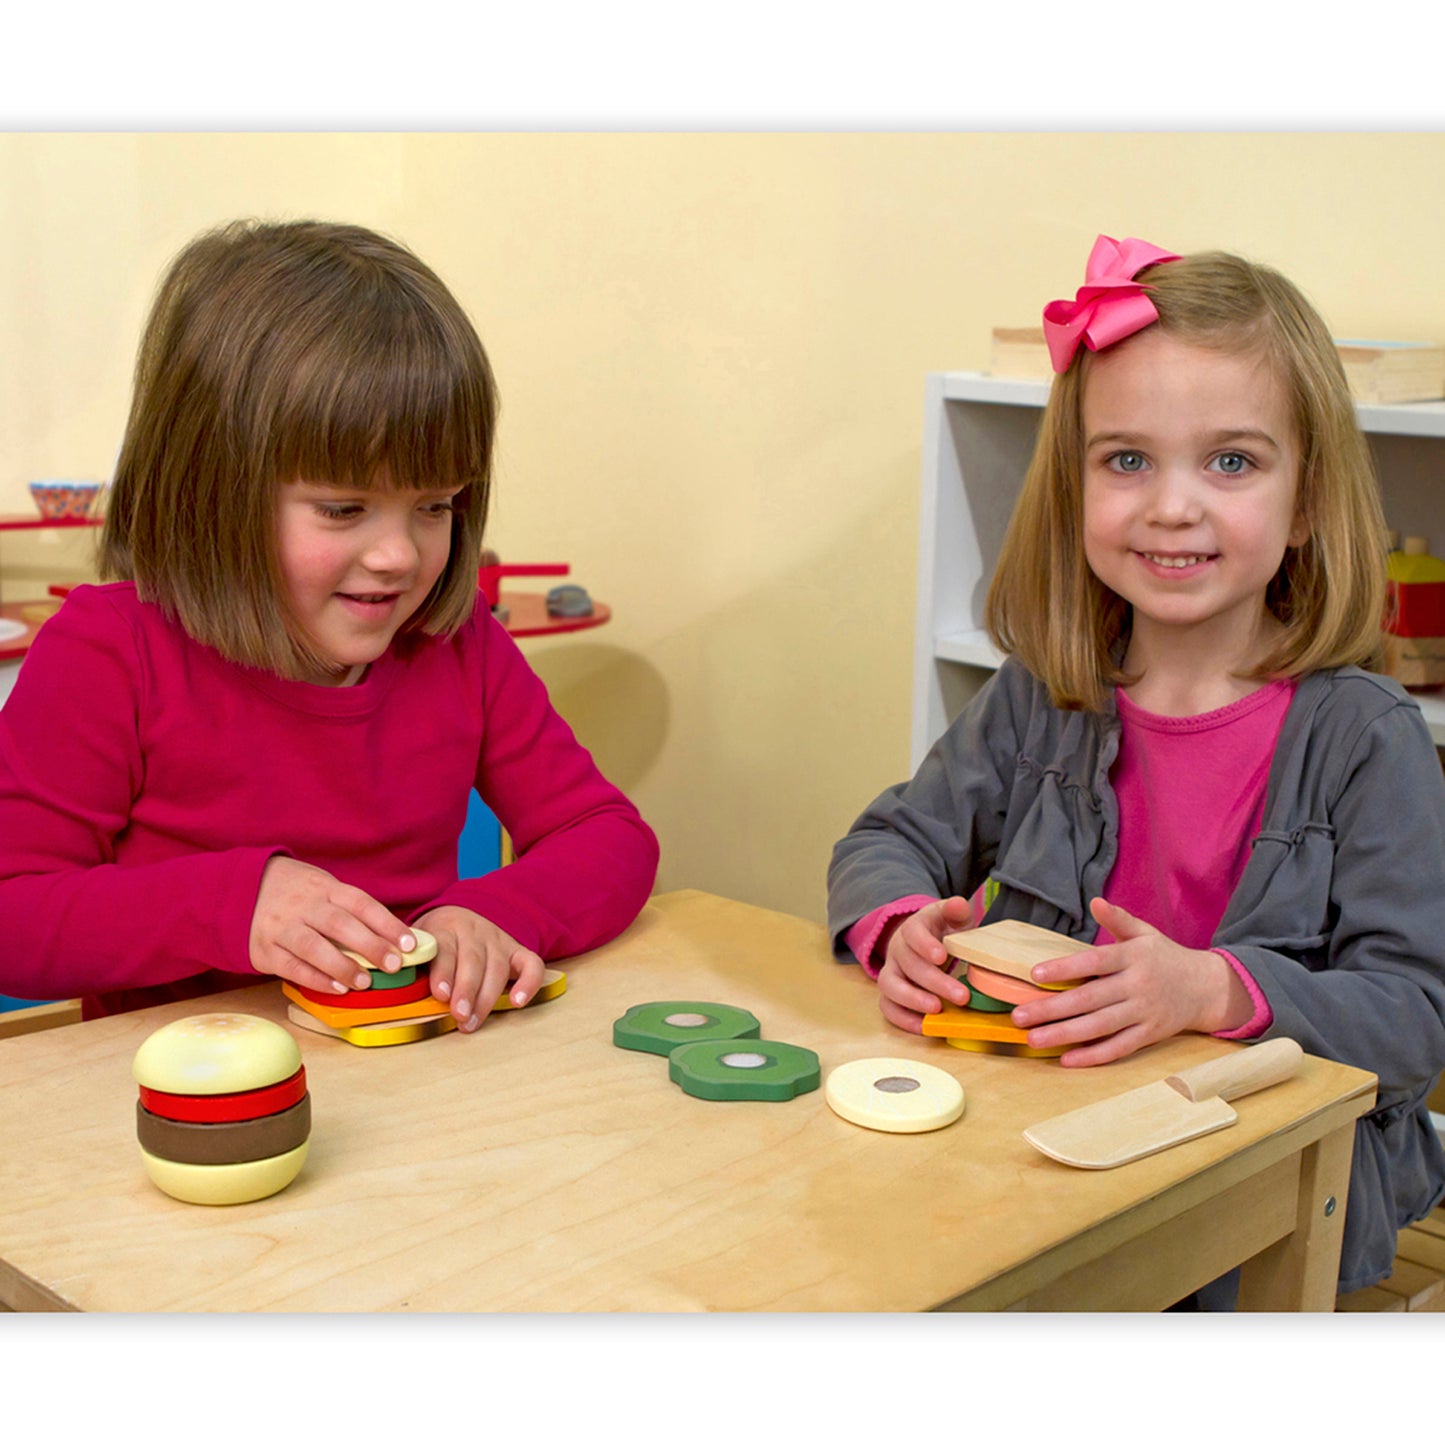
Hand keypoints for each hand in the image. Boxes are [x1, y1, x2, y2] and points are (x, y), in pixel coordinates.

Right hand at [249, 856, 418, 993]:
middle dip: (370, 946)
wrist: (240, 889)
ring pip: (314, 947)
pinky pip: (291, 967)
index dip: (387, 923)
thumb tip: (393, 937)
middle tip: (394, 965)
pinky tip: (336, 989)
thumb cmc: (296, 892)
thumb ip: (351, 909)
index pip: (361, 903)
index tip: (409, 943)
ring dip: (342, 966)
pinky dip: (315, 979)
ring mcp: (281, 927)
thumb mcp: (322, 887)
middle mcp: (303, 906)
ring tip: (364, 982)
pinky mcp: (264, 950)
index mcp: (324, 888)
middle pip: (340, 925)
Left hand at [415, 905, 546, 1033]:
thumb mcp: (417, 941)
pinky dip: (528, 983)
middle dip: (466, 990)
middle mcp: (474, 931)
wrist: (463, 915)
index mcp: (446, 926)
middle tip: (458, 1016)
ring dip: (486, 997)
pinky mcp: (518, 950)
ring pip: (496, 967)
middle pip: (472, 960)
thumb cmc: (435, 939)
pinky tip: (518, 1002)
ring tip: (472, 1021)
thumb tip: (391, 985)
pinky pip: (531, 964)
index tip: (440, 994)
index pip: (445, 947)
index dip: (444, 971)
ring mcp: (498, 940)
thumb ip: (410, 960)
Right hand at [876, 896, 973, 1032]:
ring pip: (890, 986)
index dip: (925, 945)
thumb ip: (956, 910)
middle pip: (908, 964)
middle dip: (934, 982)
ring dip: (913, 1000)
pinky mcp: (891, 993)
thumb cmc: (943, 932)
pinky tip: (925, 1027)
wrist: (924, 943)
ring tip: (937, 1011)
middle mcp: (897, 950)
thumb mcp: (952, 917)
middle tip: (961, 996)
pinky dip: (903, 1019)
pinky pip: (888, 1007)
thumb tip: (957, 904)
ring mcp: (891, 972)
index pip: (912, 933)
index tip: (943, 956)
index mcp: (913, 929)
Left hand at [1009, 897, 1252, 1066]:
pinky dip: (1093, 1056)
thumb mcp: (1144, 933)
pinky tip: (1067, 1059)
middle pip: (1090, 999)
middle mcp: (1138, 986)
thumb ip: (1118, 919)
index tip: (1034, 974)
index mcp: (1133, 957)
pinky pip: (1119, 1048)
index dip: (1065, 968)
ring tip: (1033, 1039)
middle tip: (1019, 1016)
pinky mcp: (1150, 1036)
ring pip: (1100, 1027)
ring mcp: (1144, 1013)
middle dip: (1052, 1009)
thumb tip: (1095, 901)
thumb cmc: (1164, 956)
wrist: (1206, 987)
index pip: (1094, 961)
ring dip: (1064, 1035)